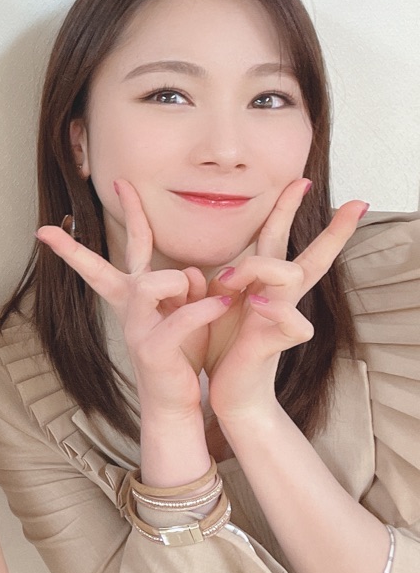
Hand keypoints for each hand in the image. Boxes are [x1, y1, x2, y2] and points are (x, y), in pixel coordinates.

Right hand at [37, 180, 230, 418]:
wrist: (177, 401)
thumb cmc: (183, 354)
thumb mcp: (189, 311)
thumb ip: (189, 286)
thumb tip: (190, 273)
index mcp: (141, 292)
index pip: (133, 244)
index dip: (129, 212)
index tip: (118, 183)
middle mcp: (130, 305)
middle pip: (111, 260)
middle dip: (102, 233)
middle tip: (96, 198)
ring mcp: (136, 326)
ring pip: (153, 283)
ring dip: (182, 284)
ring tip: (209, 296)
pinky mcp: (151, 349)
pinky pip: (179, 318)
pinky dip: (203, 310)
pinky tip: (222, 306)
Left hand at [206, 179, 367, 423]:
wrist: (231, 392)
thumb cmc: (223, 347)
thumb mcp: (216, 303)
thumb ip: (222, 279)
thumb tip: (216, 262)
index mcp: (262, 284)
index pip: (277, 239)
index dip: (287, 210)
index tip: (302, 180)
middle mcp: (279, 297)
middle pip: (310, 255)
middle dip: (333, 230)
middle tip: (358, 203)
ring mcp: (282, 318)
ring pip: (292, 274)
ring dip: (257, 268)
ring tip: (226, 282)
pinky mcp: (277, 342)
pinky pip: (293, 322)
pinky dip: (276, 310)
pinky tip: (257, 305)